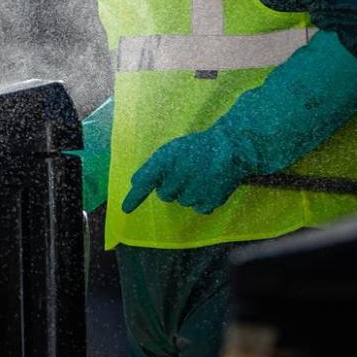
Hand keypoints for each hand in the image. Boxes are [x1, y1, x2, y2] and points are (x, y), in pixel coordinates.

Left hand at [121, 129, 248, 214]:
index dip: (134, 198)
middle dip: (171, 187)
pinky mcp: (208, 202)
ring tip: (201, 176)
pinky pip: (199, 207)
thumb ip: (153, 166)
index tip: (125, 209)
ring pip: (182, 201)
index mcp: (163, 162)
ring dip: (188, 192)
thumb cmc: (198, 146)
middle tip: (185, 172)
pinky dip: (203, 199)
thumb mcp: (171, 150)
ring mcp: (192, 193)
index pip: (143, 183)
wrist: (230, 147)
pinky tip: (210, 185)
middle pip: (164, 195)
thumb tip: (135, 182)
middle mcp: (175, 179)